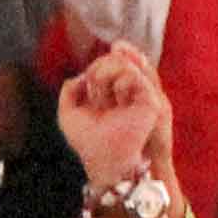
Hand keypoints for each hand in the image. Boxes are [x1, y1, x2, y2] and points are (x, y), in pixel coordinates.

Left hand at [58, 41, 171, 191]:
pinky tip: (117, 95)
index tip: (88, 88)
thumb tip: (83, 75)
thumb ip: (69, 91)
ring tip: (103, 94)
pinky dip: (122, 79)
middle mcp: (126, 91)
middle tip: (95, 93)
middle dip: (99, 68)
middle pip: (116, 57)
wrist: (105, 160)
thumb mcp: (67, 114)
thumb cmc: (88, 142)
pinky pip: (136, 74)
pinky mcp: (150, 100)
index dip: (96, 67)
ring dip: (107, 72)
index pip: (108, 62)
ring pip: (125, 61)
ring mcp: (139, 94)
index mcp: (110, 93)